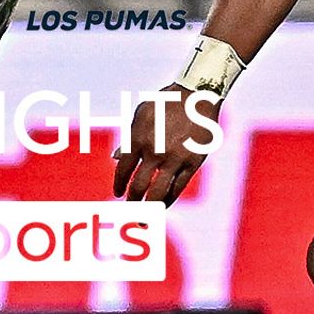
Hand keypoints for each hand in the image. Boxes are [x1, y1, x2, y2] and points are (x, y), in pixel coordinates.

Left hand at [113, 83, 218, 203]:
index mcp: (138, 138)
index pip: (124, 170)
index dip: (119, 184)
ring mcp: (174, 158)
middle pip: (139, 185)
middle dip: (132, 201)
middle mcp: (155, 151)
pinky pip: (179, 188)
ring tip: (144, 218)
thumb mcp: (141, 114)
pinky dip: (169, 200)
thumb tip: (116, 158)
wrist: (197, 95)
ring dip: (149, 208)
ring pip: (159, 192)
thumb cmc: (166, 102)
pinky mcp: (192, 162)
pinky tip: (164, 206)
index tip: (117, 193)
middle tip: (129, 210)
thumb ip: (129, 138)